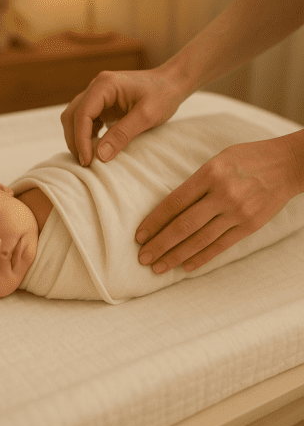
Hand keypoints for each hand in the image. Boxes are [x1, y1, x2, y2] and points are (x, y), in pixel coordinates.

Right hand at [61, 68, 186, 165]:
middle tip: (85, 163)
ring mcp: (98, 95)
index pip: (82, 114)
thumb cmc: (163, 95)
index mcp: (104, 85)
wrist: (172, 83)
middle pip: (72, 115)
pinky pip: (86, 120)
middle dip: (75, 140)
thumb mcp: (146, 117)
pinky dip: (87, 135)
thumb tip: (99, 156)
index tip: (87, 161)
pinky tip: (97, 148)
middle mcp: (96, 87)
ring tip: (88, 159)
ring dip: (78, 138)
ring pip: (75, 118)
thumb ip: (122, 135)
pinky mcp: (102, 104)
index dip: (80, 140)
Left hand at [136, 136, 301, 272]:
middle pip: (184, 225)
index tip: (139, 235)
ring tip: (158, 267)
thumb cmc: (247, 158)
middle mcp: (222, 194)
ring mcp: (237, 212)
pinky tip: (185, 266)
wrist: (287, 165)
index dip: (154, 221)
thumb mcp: (217, 160)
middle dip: (160, 244)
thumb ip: (196, 182)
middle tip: (142, 258)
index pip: (175, 202)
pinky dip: (201, 258)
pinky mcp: (250, 225)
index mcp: (210, 173)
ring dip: (176, 256)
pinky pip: (221, 246)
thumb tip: (170, 208)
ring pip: (200, 240)